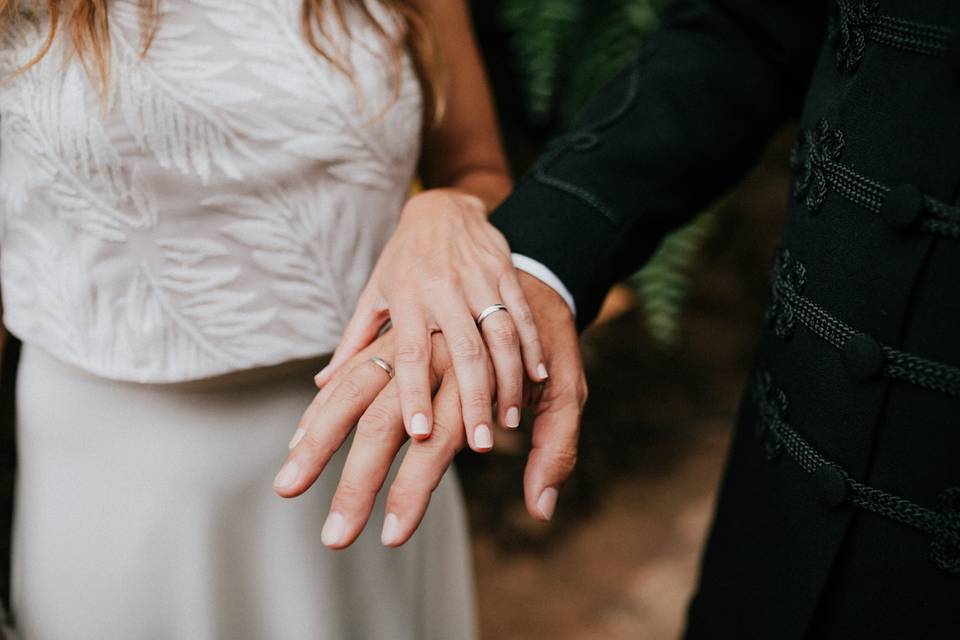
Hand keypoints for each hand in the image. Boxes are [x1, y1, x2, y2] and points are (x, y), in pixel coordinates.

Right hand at [275, 272, 585, 547]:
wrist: (532, 268)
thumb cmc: (550, 338)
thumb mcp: (567, 390)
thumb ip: (555, 449)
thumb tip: (542, 511)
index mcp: (473, 371)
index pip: (436, 443)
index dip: (414, 489)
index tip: (392, 536)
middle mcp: (432, 353)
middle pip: (381, 422)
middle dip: (355, 482)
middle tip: (332, 539)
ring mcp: (411, 341)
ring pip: (353, 389)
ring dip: (320, 437)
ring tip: (289, 479)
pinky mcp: (400, 335)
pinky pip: (354, 371)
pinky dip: (327, 405)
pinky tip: (303, 435)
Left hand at [314, 189, 547, 451]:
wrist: (443, 207)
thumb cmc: (405, 260)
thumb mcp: (375, 293)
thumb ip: (355, 341)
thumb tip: (323, 384)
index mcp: (406, 297)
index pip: (410, 352)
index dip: (415, 392)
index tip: (420, 432)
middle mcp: (443, 289)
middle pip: (463, 351)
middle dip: (474, 399)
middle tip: (480, 444)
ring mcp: (478, 280)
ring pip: (498, 336)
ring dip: (507, 381)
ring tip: (508, 422)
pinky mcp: (504, 273)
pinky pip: (521, 315)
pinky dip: (531, 348)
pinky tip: (536, 379)